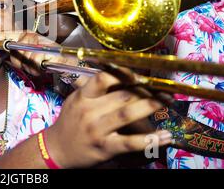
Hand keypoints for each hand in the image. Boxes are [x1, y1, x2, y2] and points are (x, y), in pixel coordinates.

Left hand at [0, 30, 77, 75]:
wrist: (66, 65)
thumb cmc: (45, 60)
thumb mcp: (26, 57)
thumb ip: (13, 54)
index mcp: (25, 35)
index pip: (6, 34)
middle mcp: (32, 35)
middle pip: (15, 50)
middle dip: (19, 62)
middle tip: (29, 64)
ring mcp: (41, 42)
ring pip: (26, 58)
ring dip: (30, 67)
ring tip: (37, 66)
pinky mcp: (50, 50)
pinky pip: (36, 62)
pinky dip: (38, 68)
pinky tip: (44, 67)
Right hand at [44, 69, 171, 168]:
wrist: (57, 149)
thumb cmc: (69, 122)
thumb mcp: (75, 101)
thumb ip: (93, 89)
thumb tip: (117, 73)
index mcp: (82, 96)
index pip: (103, 78)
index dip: (124, 73)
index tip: (140, 74)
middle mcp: (89, 111)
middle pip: (121, 95)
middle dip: (145, 90)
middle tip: (162, 88)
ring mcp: (97, 130)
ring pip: (127, 114)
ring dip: (150, 106)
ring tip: (167, 101)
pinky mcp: (105, 147)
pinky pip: (130, 142)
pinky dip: (150, 139)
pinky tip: (165, 136)